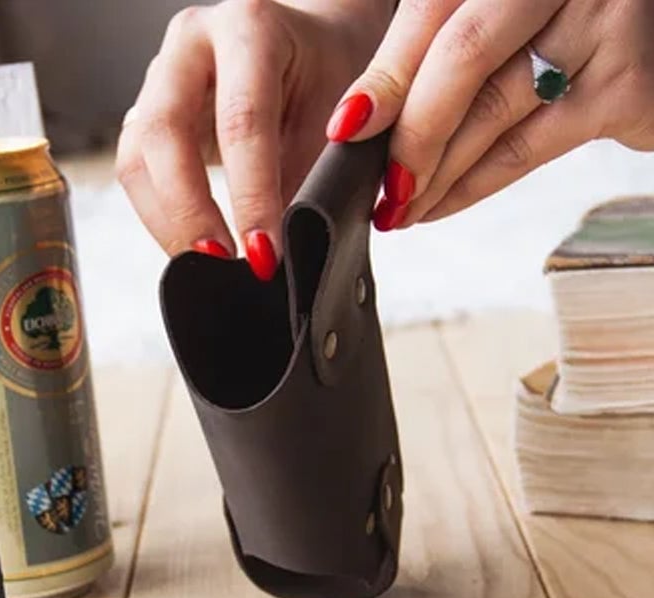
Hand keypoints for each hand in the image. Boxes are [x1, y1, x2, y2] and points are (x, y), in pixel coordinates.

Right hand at [116, 0, 390, 278]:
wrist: (307, 49)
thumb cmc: (326, 77)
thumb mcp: (335, 118)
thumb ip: (310, 177)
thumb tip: (284, 252)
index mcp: (250, 28)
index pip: (242, 120)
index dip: (251, 196)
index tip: (265, 253)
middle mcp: (192, 45)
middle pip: (165, 133)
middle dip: (191, 211)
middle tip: (222, 263)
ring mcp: (160, 79)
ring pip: (137, 158)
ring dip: (168, 222)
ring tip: (206, 265)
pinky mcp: (147, 115)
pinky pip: (136, 172)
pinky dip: (161, 217)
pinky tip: (192, 245)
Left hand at [326, 0, 653, 229]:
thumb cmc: (566, 20)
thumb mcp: (500, 11)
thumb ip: (437, 46)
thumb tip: (361, 118)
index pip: (432, 12)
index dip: (384, 77)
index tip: (344, 130)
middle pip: (462, 61)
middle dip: (410, 138)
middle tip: (379, 189)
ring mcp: (604, 21)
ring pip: (491, 115)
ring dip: (434, 175)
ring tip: (399, 208)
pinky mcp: (629, 85)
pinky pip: (526, 150)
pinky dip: (472, 187)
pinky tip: (438, 206)